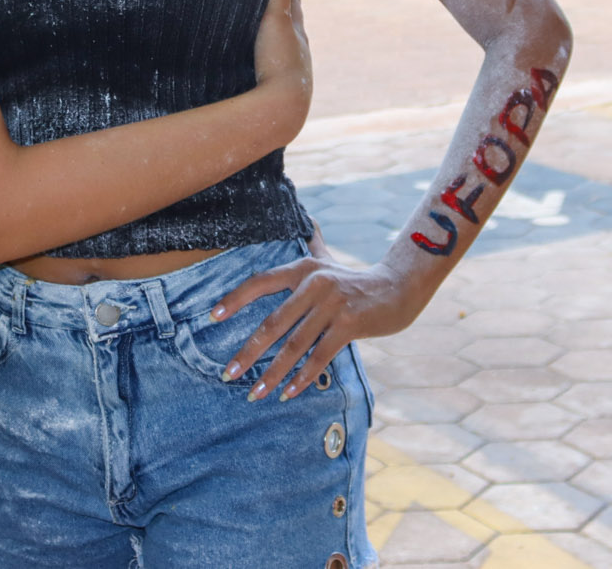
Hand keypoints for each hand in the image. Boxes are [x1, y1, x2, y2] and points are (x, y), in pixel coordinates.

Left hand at [212, 257, 420, 400]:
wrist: (399, 289)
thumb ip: (315, 245)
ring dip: (272, 373)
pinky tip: (287, 394)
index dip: (235, 299)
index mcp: (303, 268)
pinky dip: (302, 378)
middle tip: (228, 374)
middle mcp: (314, 284)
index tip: (212, 317)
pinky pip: (320, 356)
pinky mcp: (349, 325)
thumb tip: (308, 217)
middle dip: (248, 352)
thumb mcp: (331, 261)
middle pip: (273, 322)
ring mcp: (332, 304)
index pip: (261, 282)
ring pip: (295, 345)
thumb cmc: (356, 280)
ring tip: (255, 394)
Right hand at [251, 0, 310, 133]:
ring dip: (279, 32)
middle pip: (293, 21)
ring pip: (286, 43)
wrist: (283, 107)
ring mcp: (291, 67)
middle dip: (287, 5)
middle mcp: (298, 48)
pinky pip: (275, 61)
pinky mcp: (278, 83)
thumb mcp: (278, 20)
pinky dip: (271, 52)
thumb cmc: (280, 60)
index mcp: (298, 30)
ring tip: (271, 23)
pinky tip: (264, 59)